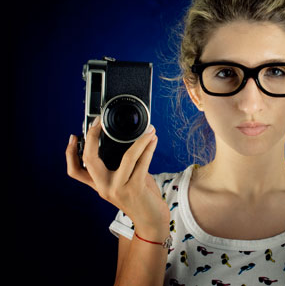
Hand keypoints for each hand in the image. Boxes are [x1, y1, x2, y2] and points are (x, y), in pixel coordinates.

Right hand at [65, 117, 170, 239]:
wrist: (151, 222)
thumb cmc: (140, 199)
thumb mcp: (125, 183)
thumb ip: (123, 166)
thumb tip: (131, 142)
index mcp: (99, 186)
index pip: (75, 171)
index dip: (70, 154)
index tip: (74, 136)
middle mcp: (105, 188)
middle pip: (89, 160)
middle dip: (92, 138)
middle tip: (98, 123)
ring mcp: (119, 188)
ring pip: (127, 157)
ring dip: (140, 140)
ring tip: (148, 130)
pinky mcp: (135, 188)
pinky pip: (142, 162)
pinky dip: (148, 148)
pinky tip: (153, 140)